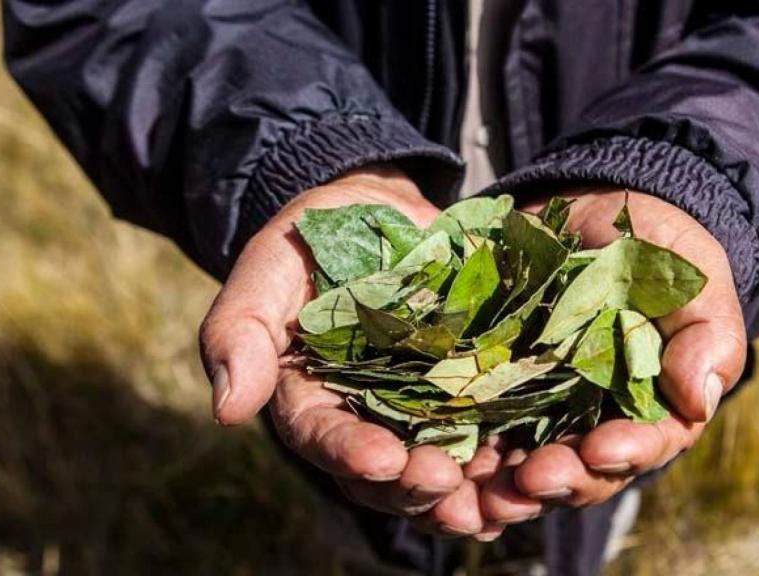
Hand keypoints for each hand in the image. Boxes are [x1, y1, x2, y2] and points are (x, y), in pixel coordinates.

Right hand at [198, 167, 488, 535]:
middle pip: (385, 472)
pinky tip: (531, 471)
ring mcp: (420, 409)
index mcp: (309, 397)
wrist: (378, 213)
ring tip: (494, 501)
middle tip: (444, 484)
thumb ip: (240, 329)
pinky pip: (489, 434)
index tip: (381, 459)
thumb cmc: (313, 238)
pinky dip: (508, 459)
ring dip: (466, 492)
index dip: (350, 452)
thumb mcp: (270, 266)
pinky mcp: (469, 390)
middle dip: (414, 485)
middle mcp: (365, 417)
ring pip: (439, 468)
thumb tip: (227, 410)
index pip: (322, 435)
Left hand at [475, 188, 747, 522]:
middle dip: (556, 481)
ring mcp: (538, 410)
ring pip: (522, 467)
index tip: (600, 450)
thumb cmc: (655, 250)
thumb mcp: (691, 279)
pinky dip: (458, 458)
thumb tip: (699, 398)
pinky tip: (439, 469)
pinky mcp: (490, 389)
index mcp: (650, 407)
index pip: (643, 445)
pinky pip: (472, 432)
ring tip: (483, 493)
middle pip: (578, 472)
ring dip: (503, 489)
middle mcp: (593, 422)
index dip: (624, 454)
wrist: (588, 214)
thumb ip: (706, 335)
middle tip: (531, 481)